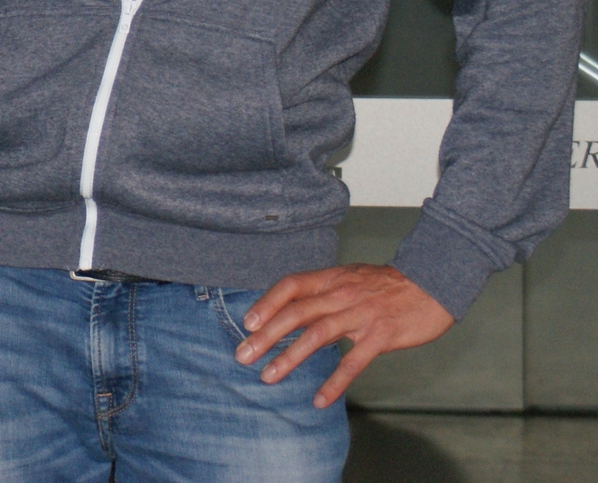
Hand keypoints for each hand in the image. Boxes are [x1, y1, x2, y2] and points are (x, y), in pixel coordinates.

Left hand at [235, 263, 454, 407]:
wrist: (433, 283)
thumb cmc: (387, 284)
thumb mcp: (350, 277)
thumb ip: (322, 290)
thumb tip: (290, 306)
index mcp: (331, 278)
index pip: (290, 286)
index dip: (266, 303)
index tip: (247, 323)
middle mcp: (341, 294)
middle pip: (296, 314)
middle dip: (265, 336)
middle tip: (243, 356)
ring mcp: (360, 315)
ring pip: (317, 336)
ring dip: (289, 357)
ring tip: (268, 376)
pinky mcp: (380, 336)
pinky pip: (353, 362)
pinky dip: (334, 382)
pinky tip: (319, 400)